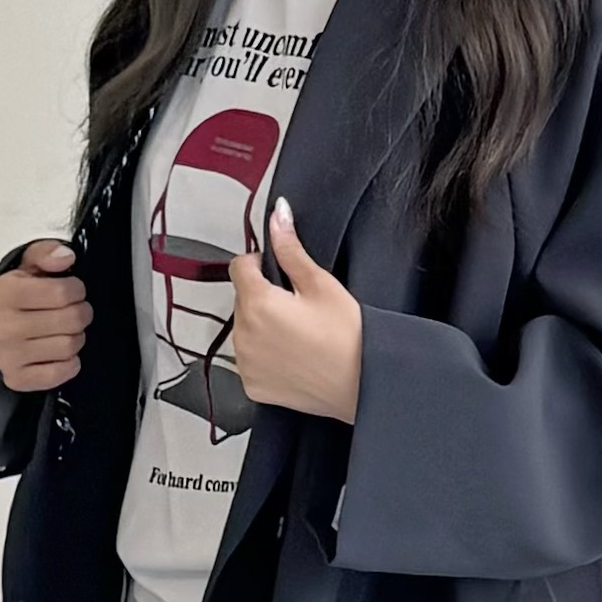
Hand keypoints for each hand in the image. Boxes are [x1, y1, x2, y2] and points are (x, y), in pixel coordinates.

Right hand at [0, 238, 88, 392]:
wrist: (1, 326)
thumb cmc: (17, 299)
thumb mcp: (29, 265)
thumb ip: (47, 253)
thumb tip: (64, 257)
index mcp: (2, 294)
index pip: (62, 292)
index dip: (76, 290)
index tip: (71, 290)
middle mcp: (0, 326)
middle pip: (70, 320)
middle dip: (80, 313)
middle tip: (72, 311)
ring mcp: (6, 356)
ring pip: (69, 346)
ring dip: (75, 337)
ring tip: (63, 330)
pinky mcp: (16, 379)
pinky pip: (61, 373)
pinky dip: (68, 362)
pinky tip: (57, 351)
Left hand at [228, 197, 361, 421]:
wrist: (362, 384)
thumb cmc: (348, 336)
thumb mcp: (320, 284)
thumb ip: (290, 249)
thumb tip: (277, 216)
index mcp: (258, 303)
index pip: (239, 266)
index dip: (260, 263)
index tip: (281, 274)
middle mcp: (243, 335)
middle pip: (241, 299)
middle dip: (262, 297)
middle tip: (298, 308)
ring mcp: (246, 363)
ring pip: (244, 330)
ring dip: (261, 326)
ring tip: (297, 334)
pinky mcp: (253, 385)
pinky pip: (249, 360)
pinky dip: (264, 355)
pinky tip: (292, 356)